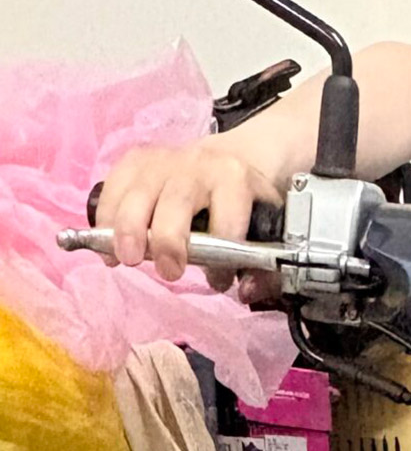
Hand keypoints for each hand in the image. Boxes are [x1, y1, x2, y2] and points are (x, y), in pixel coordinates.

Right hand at [96, 138, 282, 283]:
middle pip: (175, 203)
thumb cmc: (242, 202)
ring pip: (137, 195)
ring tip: (125, 259)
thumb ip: (263, 267)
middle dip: (167, 241)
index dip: (222, 257)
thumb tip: (246, 291)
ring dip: (127, 231)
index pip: (227, 220)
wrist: (226, 159)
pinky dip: (105, 220)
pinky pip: (112, 188)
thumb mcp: (265, 228)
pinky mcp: (134, 161)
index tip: (218, 281)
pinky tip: (107, 246)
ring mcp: (162, 160)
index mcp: (234, 179)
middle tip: (168, 272)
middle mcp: (197, 165)